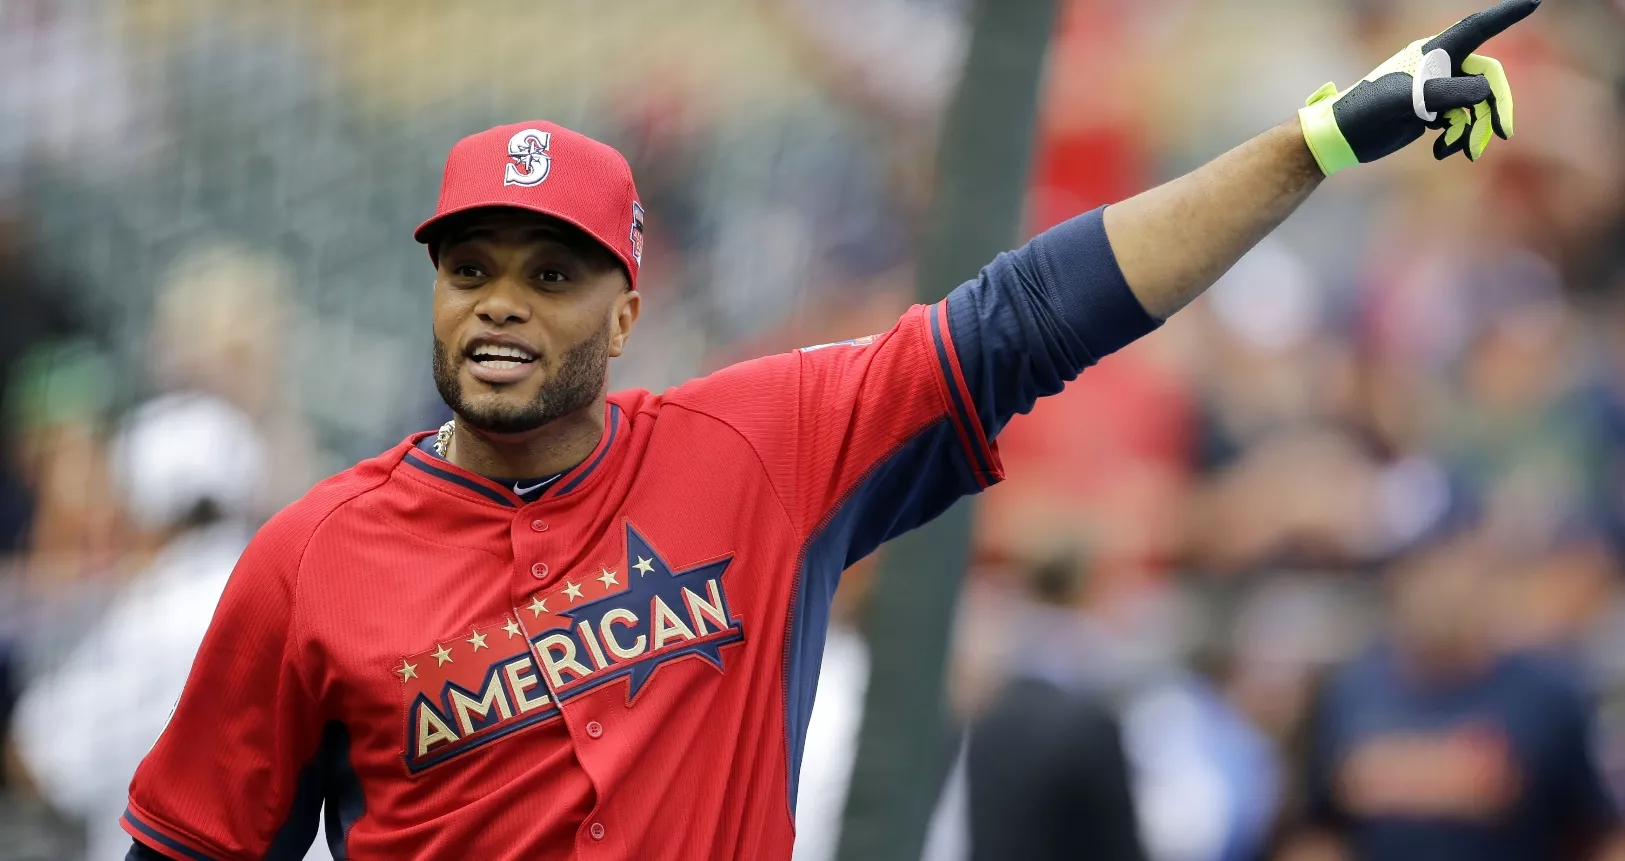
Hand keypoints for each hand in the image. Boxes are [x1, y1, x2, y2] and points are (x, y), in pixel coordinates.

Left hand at [1298, 0, 1538, 175]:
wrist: (1342, 137)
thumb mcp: (1407, 100)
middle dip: (1496, 108)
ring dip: (1474, 130)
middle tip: (1501, 134)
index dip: (1507, 15)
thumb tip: (1486, 91)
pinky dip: (1459, 138)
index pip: (1478, 28)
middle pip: (1488, 80)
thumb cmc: (1368, 111)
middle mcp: (1439, 66)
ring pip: (1477, 105)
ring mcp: (1436, 89)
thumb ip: (1447, 93)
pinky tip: (1441, 152)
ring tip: (1459, 151)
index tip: (1536, 0)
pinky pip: (1462, 121)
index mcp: (1435, 53)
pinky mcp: (1431, 111)